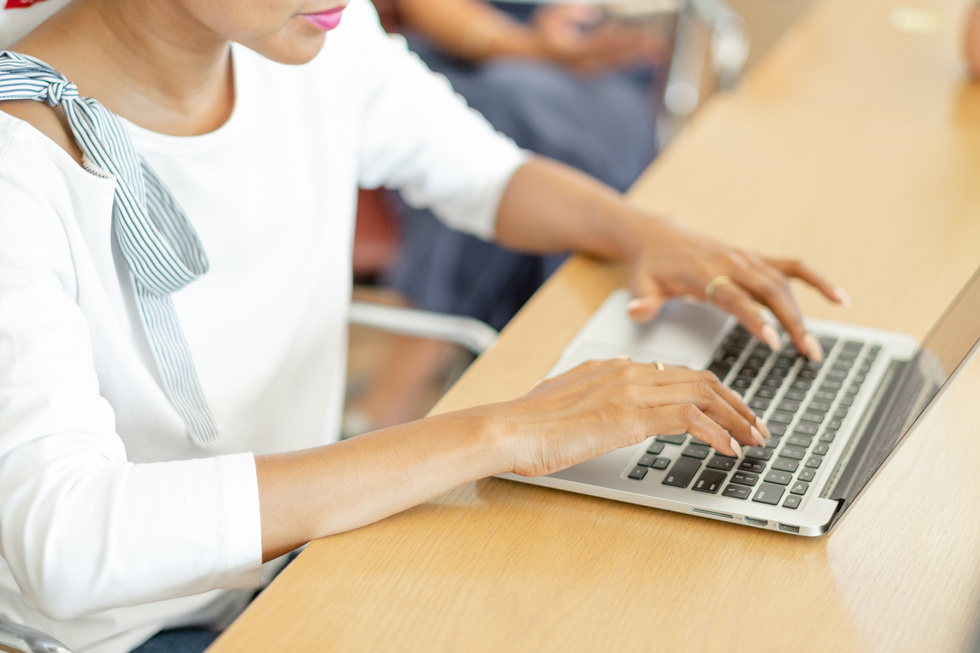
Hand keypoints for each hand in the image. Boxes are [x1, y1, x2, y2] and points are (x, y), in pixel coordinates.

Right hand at [493, 358, 767, 476]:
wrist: (508, 427)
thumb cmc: (527, 422)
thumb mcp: (564, 400)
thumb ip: (590, 395)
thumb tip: (603, 403)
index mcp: (614, 366)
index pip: (678, 373)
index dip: (711, 392)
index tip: (728, 411)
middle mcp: (628, 371)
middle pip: (701, 379)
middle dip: (735, 403)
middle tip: (755, 424)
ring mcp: (632, 391)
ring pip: (704, 395)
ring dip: (737, 419)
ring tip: (754, 439)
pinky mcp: (632, 415)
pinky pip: (690, 420)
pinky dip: (718, 434)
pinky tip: (729, 449)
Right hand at [529, 5, 663, 73]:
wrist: (527, 58)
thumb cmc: (539, 33)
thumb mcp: (550, 16)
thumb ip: (571, 13)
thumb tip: (593, 13)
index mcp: (572, 52)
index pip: (605, 45)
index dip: (625, 40)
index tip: (644, 37)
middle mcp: (581, 64)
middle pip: (615, 57)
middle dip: (638, 51)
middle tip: (660, 47)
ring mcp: (585, 70)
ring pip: (615, 63)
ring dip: (636, 56)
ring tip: (656, 50)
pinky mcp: (588, 71)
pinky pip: (610, 63)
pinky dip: (625, 57)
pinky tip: (639, 48)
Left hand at [624, 216, 848, 360]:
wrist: (660, 237)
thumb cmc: (652, 267)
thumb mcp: (640, 284)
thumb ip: (642, 301)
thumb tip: (637, 311)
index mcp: (704, 272)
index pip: (734, 296)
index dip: (754, 317)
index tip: (773, 341)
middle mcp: (731, 262)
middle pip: (769, 290)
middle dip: (792, 321)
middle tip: (808, 353)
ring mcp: (747, 259)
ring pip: (783, 284)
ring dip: (803, 313)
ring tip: (814, 349)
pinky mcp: (757, 259)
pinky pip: (792, 268)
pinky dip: (817, 281)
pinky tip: (840, 298)